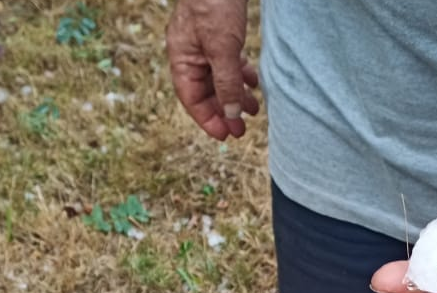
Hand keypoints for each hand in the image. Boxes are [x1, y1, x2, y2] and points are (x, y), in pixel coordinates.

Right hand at [165, 0, 260, 139]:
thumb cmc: (216, 3)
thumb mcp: (223, 49)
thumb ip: (226, 83)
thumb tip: (229, 114)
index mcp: (182, 58)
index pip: (192, 98)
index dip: (208, 119)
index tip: (226, 135)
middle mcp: (191, 52)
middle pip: (206, 91)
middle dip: (225, 110)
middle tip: (242, 129)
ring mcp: (205, 42)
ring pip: (219, 77)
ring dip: (236, 94)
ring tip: (254, 109)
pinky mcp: (220, 32)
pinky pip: (228, 62)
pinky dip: (240, 74)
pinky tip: (253, 81)